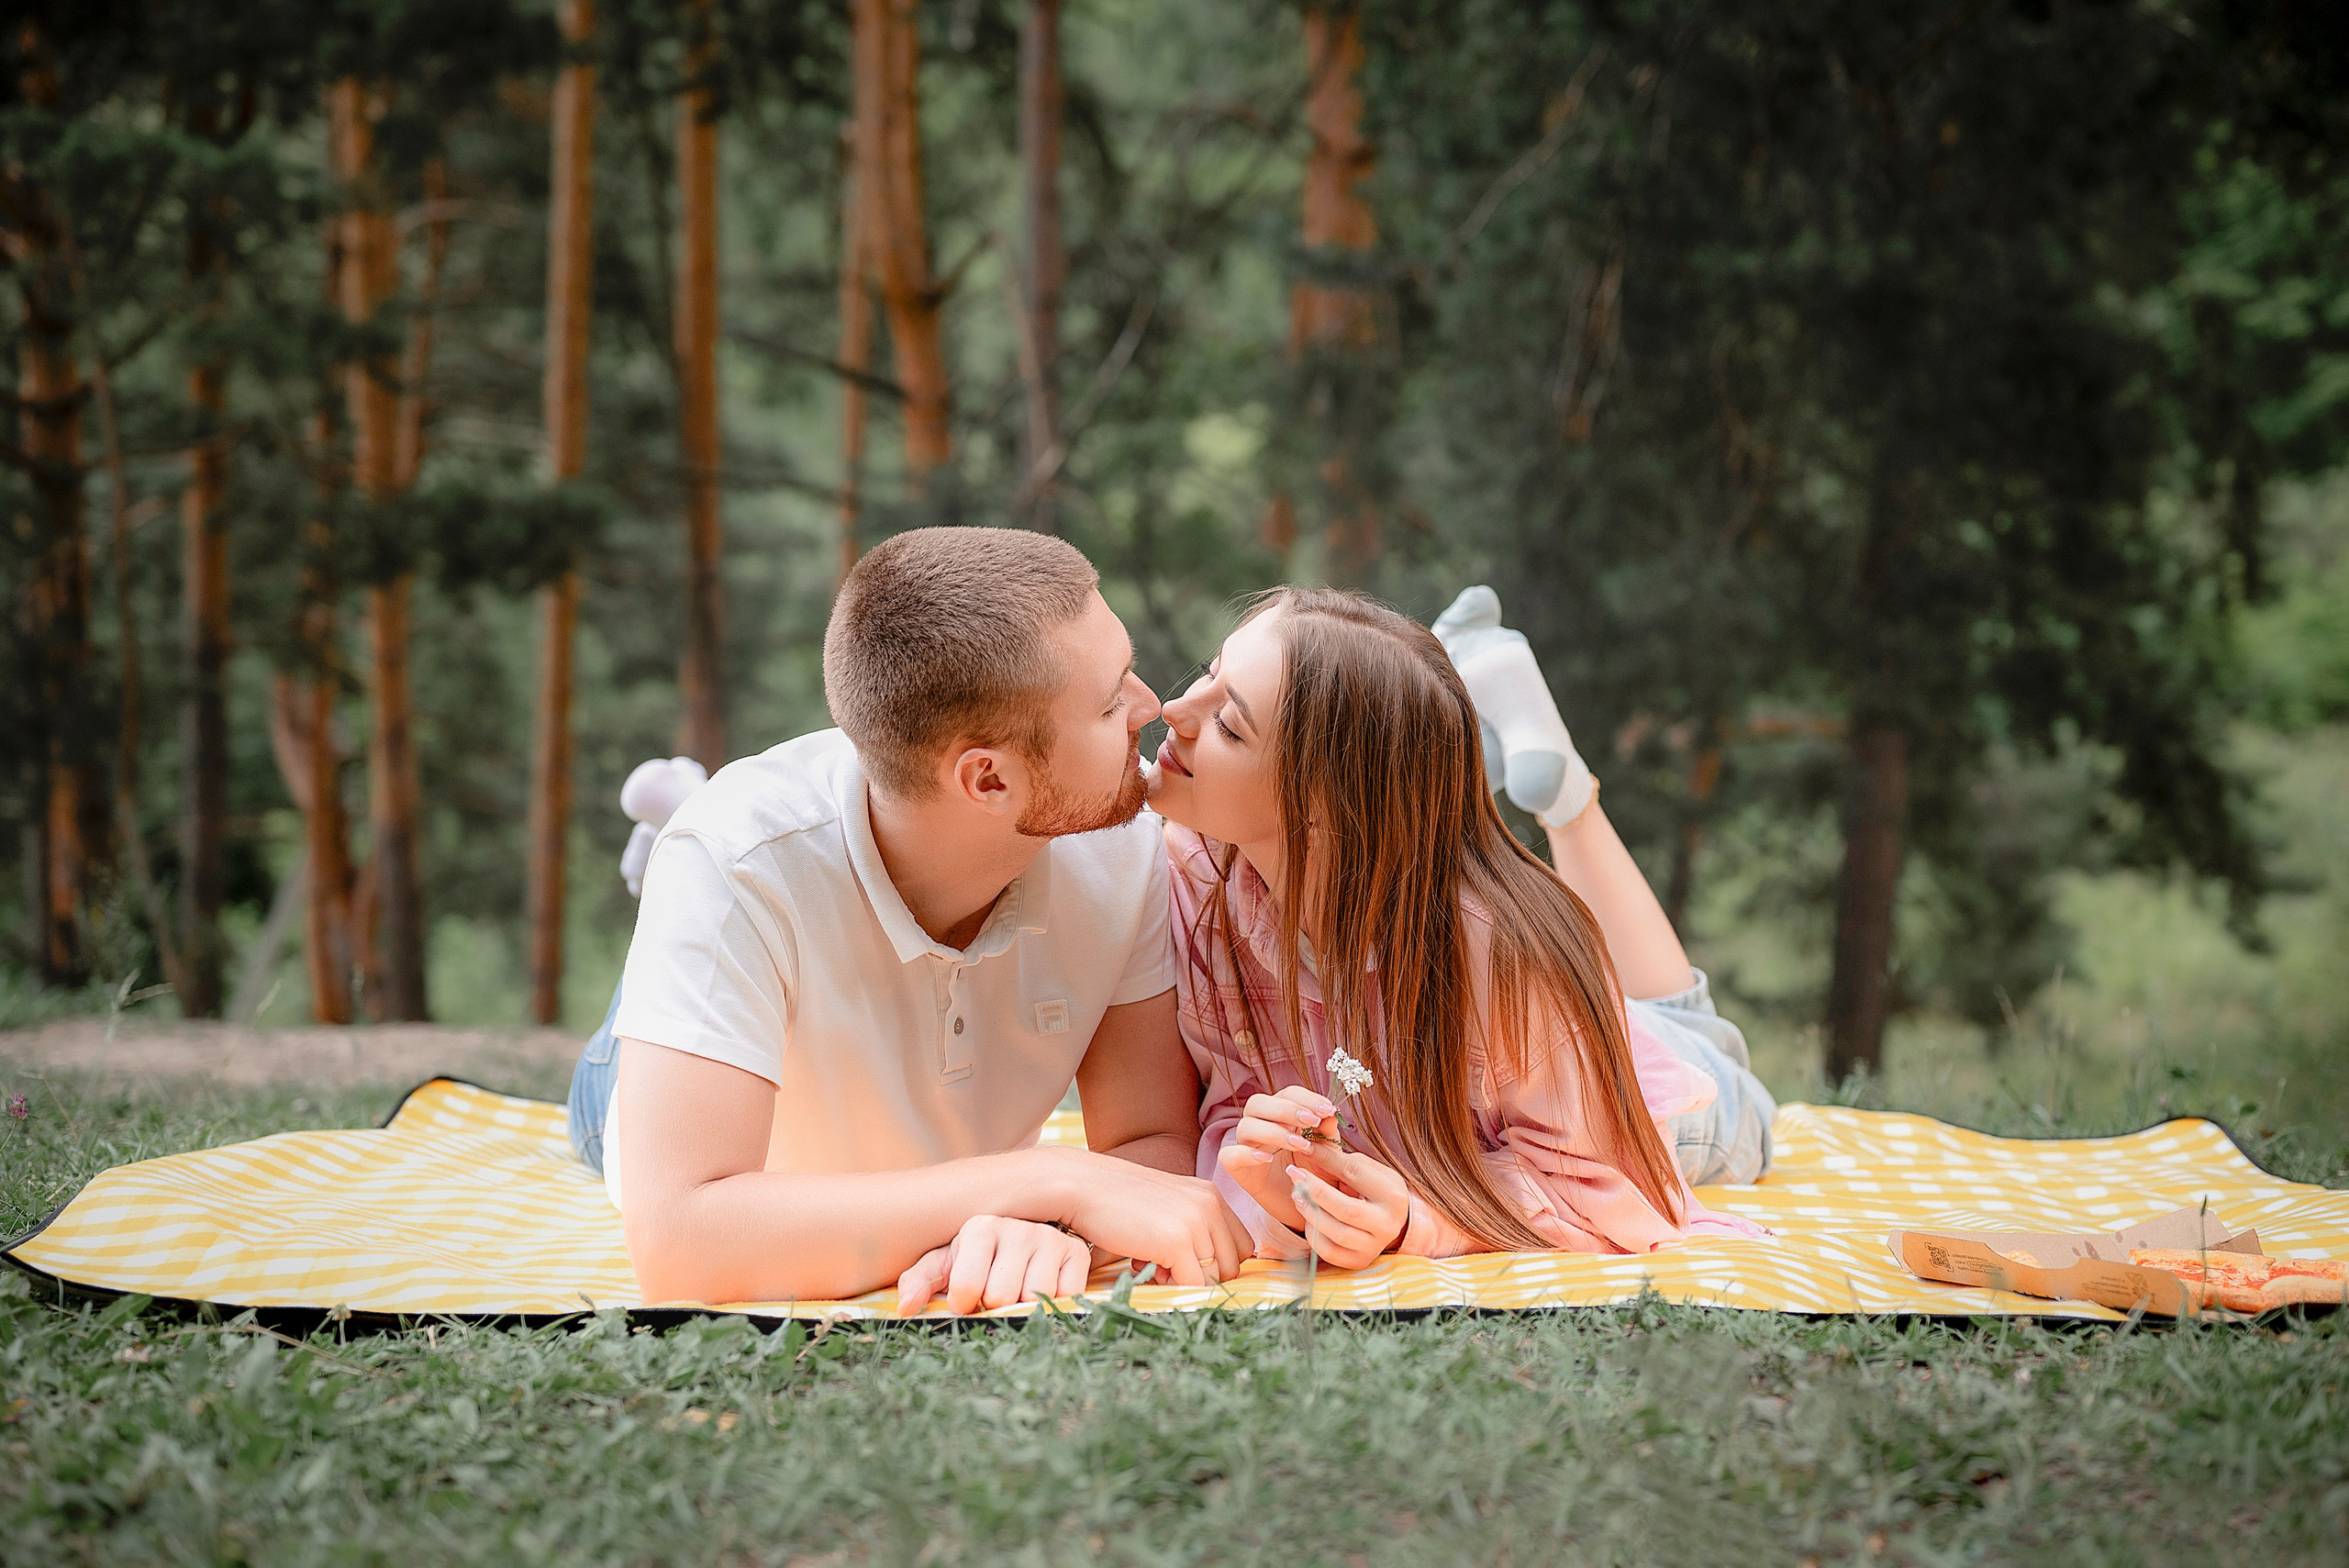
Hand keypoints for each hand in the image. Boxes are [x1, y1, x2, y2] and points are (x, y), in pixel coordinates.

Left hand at [896, 1215, 1091, 1316]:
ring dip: (1024, 1305)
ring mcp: (1051, 1239)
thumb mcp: (946, 1265)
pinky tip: (1043, 1287)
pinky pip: (1063, 1298)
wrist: (1029, 1241)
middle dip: (996, 1305)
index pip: (966, 1289)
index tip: (968, 1297)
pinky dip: (1052, 1303)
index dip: (965, 1304)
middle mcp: (1018, 1227)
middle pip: (1000, 1297)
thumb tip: (906, 1308)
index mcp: (980, 1227)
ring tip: (1020, 1287)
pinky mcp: (1076, 1254)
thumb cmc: (979, 1259)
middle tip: (998, 1291)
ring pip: (1032, 1299)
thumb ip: (920, 1281)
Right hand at [1048, 1149, 1254, 1287]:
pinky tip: (1142, 1268)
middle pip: (1231, 1266)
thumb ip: (1191, 1227)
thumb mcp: (1166, 1204)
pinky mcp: (1176, 1242)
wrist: (1080, 1185)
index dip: (1215, 1262)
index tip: (1183, 1260)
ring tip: (1150, 1263)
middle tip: (1163, 1265)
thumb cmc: (1115, 1200)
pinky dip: (1171, 1289)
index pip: (1241, 1246)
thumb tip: (1207, 1273)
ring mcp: (1195, 1223)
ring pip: (1212, 1279)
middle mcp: (1209, 1205)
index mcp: (1210, 1195)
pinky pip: (1193, 1286)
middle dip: (1201, 1276)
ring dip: (1182, 1282)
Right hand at [1220, 1085, 1338, 1232]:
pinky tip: (1267, 1158)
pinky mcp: (1236, 1168)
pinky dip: (1246, 1154)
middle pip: (1258, 1103)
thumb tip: (1331, 1115)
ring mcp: (1245, 1146)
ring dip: (1273, 1131)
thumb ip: (1328, 1135)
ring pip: (1245, 1126)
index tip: (1328, 1110)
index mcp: (1282, 1115)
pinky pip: (1229, 1155)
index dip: (1307, 1098)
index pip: (1287, 1094)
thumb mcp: (1328, 1154)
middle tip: (1311, 1121)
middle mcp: (1259, 1125)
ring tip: (1300, 1145)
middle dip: (1286, 1109)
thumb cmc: (1315, 1175)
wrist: (1305, 1206)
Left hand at [1284, 1143, 1409, 1269]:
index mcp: (1393, 1194)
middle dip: (1315, 1191)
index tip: (1303, 1148)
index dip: (1325, 1159)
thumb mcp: (1362, 1167)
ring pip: (1337, 1234)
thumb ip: (1337, 1158)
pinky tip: (1308, 1218)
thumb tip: (1307, 1147)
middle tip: (1294, 1174)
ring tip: (1297, 1195)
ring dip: (1311, 1213)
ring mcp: (1375, 1246)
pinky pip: (1329, 1252)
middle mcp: (1388, 1223)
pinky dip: (1314, 1234)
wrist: (1386, 1219)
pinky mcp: (1359, 1261)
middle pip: (1346, 1209)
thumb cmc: (1370, 1187)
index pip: (1353, 1173)